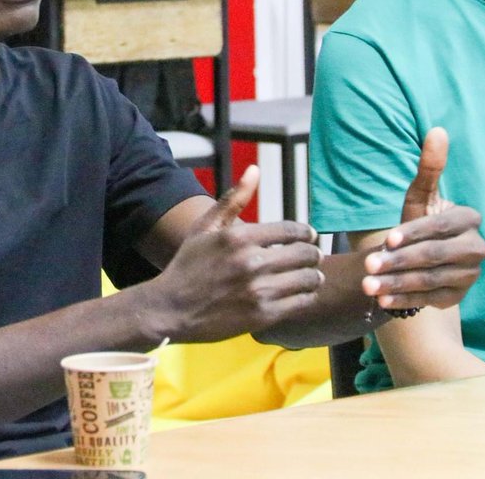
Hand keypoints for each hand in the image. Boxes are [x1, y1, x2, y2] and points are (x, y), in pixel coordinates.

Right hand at [144, 166, 323, 341]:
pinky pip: (301, 303)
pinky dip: (306, 297)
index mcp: (239, 237)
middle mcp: (251, 262)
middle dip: (314, 254)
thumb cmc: (188, 265)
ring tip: (311, 276)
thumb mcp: (205, 227)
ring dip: (314, 276)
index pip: (292, 230)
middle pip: (305, 254)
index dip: (306, 233)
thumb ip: (233, 199)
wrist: (170, 309)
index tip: (309, 236)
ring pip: (307, 279)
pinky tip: (301, 294)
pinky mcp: (263, 316)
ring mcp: (258, 290)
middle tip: (314, 257)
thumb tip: (255, 170)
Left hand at [362, 127, 484, 310]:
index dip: (413, 234)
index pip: (439, 227)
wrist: (423, 254)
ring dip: (397, 284)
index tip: (388, 239)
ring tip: (368, 287)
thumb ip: (429, 168)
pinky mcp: (459, 295)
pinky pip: (431, 299)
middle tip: (368, 266)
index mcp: (468, 219)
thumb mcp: (420, 196)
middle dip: (399, 262)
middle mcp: (476, 248)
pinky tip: (382, 301)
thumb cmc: (418, 219)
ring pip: (430, 279)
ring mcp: (470, 274)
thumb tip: (437, 130)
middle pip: (434, 256)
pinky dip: (406, 300)